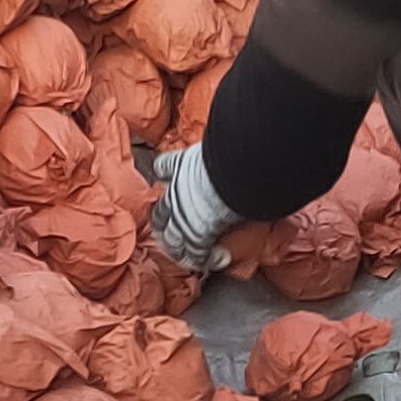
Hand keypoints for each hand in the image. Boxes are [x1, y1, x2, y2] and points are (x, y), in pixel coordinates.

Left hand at [143, 148, 230, 284]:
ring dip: (180, 248)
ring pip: (171, 239)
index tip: (165, 178)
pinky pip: (196, 254)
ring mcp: (182, 216)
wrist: (235, 169)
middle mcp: (176, 192)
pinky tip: (217, 261)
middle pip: (159, 212)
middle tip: (172, 230)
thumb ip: (225, 147)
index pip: (163, 167)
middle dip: (163, 222)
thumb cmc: (234, 152)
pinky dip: (206, 260)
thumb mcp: (222, 145)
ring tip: (190, 256)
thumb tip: (241, 139)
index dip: (165, 174)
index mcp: (182, 165)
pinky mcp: (196, 235)